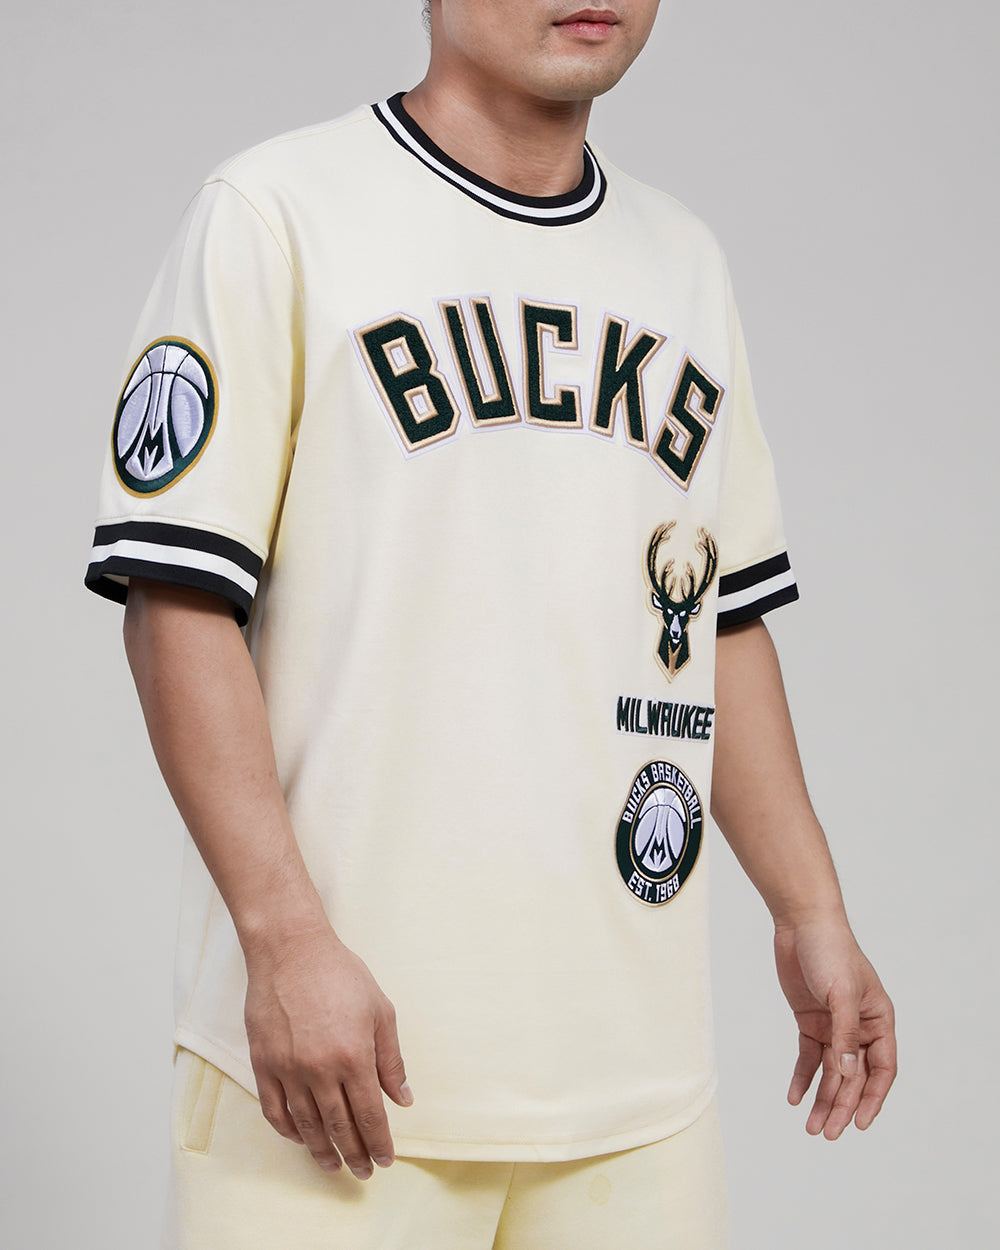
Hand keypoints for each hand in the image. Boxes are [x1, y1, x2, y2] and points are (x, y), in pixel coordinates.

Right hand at [243, 925, 411, 1178]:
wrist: (291, 950)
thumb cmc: (340, 975)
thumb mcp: (380, 1011)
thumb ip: (391, 1059)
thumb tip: (402, 1099)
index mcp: (353, 1056)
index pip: (369, 1115)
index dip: (379, 1142)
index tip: (385, 1160)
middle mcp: (319, 1069)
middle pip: (339, 1127)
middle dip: (354, 1154)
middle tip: (363, 1172)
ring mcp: (288, 1069)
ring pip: (306, 1125)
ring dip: (321, 1151)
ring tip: (333, 1166)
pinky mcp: (263, 1063)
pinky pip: (274, 1110)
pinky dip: (287, 1130)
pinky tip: (300, 1138)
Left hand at [773, 918, 895, 1139]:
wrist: (800, 923)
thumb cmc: (830, 950)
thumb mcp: (841, 992)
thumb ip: (845, 1033)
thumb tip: (848, 1073)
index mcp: (878, 1020)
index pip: (882, 1069)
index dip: (872, 1098)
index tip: (860, 1124)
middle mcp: (859, 1027)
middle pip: (854, 1076)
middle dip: (842, 1106)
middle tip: (828, 1133)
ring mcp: (834, 1026)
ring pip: (831, 1072)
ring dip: (822, 1098)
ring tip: (811, 1127)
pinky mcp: (810, 1021)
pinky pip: (808, 1056)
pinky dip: (803, 1077)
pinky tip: (794, 1097)